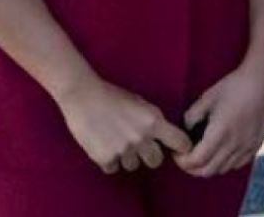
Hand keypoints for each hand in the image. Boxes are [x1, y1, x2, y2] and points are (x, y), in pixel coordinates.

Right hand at [55, 78, 191, 174]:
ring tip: (115, 140)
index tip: (177, 149)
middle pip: (156, 161)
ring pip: (133, 166)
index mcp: (154, 121)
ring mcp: (124, 150)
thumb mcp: (141, 103)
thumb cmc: (112, 95)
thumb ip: (153, 122)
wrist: (83, 96)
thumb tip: (163, 137)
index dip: (181, 148)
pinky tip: (102, 145)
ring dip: (126, 157)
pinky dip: (109, 160)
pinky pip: (113, 168)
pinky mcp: (105, 158)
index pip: (181, 142)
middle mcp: (142, 138)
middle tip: (138, 146)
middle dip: (149, 155)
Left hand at [174, 59, 263, 177]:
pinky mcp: (256, 146)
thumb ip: (192, 116)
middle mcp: (234, 145)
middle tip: (185, 157)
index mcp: (220, 132)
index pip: (196, 160)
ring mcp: (247, 147)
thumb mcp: (207, 97)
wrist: (263, 81)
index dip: (182, 161)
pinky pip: (237, 165)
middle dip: (191, 168)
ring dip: (208, 167)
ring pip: (222, 170)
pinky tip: (221, 152)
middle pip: (208, 171)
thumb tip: (184, 130)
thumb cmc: (234, 86)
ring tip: (202, 154)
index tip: (177, 153)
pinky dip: (225, 164)